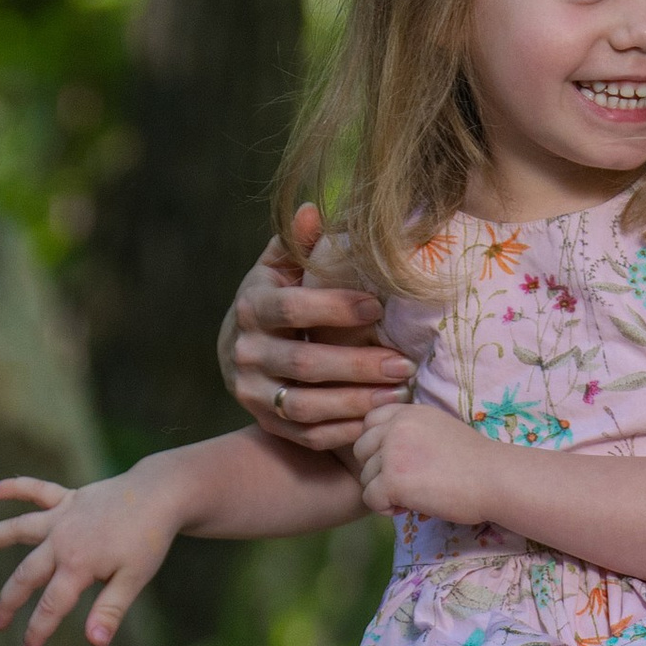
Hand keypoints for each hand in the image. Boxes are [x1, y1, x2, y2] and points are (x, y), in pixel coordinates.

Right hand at [0, 471, 180, 645]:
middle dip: (9, 602)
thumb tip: (95, 643)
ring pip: (18, 530)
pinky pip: (36, 492)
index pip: (51, 606)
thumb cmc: (150, 540)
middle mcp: (61, 540)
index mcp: (78, 565)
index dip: (38, 630)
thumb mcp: (135, 580)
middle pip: (26, 575)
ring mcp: (62, 518)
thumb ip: (111, 611)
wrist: (160, 494)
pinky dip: (14, 488)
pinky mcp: (68, 500)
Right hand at [225, 201, 410, 447]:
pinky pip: (308, 435)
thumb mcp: (281, 268)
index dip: (335, 308)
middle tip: (405, 364)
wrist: (241, 353)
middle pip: (304, 363)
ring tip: (400, 393)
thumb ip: (297, 243)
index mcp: (252, 307)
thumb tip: (312, 211)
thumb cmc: (277, 302)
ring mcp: (253, 393)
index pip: (292, 308)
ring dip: (356, 402)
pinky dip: (344, 431)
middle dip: (358, 365)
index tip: (378, 308)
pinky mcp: (267, 424)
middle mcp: (246, 352)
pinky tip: (379, 420)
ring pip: (306, 406)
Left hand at [349, 398, 495, 524]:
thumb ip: (411, 432)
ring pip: (364, 477)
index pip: (369, 422)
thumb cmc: (477, 463)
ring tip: (415, 496)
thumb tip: (383, 451)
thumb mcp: (440, 430)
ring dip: (384, 491)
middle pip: (361, 450)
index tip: (400, 461)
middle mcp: (397, 425)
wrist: (497, 480)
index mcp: (409, 411)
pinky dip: (385, 508)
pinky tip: (410, 507)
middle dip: (377, 470)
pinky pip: (369, 498)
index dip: (378, 445)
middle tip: (408, 483)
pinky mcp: (393, 479)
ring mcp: (392, 451)